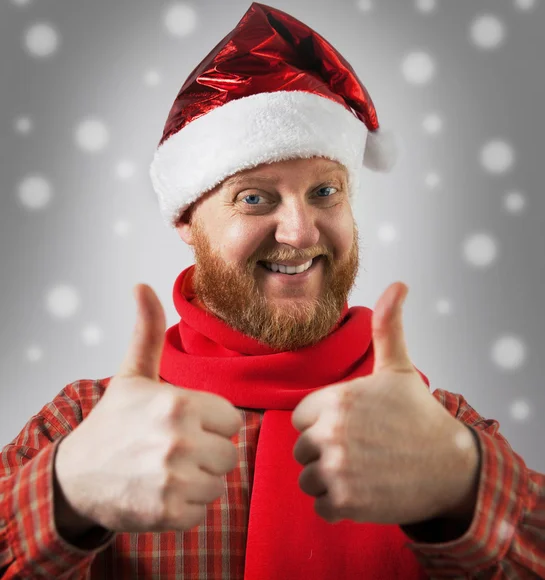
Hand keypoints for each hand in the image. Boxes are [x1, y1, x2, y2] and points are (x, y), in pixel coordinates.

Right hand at [55, 284, 243, 533]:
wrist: (77, 475)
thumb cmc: (113, 421)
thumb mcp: (132, 373)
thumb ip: (146, 330)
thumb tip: (142, 286)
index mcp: (179, 404)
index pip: (232, 420)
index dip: (212, 423)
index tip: (187, 424)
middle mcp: (179, 441)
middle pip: (228, 453)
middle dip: (208, 452)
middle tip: (176, 449)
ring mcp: (173, 480)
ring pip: (219, 483)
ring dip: (198, 480)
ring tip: (168, 469)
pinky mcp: (167, 513)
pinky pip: (202, 510)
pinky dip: (186, 506)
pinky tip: (162, 491)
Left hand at [292, 282, 478, 525]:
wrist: (449, 465)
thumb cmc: (418, 414)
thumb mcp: (399, 368)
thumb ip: (388, 327)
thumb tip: (398, 284)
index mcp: (336, 400)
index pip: (300, 417)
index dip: (321, 421)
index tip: (349, 424)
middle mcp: (332, 434)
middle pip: (302, 449)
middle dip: (324, 450)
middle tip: (358, 449)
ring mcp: (338, 471)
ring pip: (308, 478)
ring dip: (327, 478)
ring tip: (359, 470)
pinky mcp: (346, 503)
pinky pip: (320, 506)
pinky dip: (337, 504)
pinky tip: (362, 490)